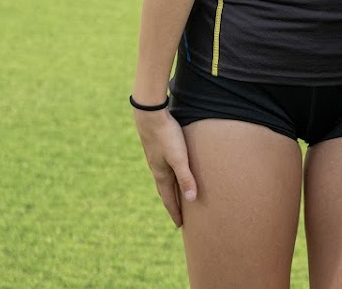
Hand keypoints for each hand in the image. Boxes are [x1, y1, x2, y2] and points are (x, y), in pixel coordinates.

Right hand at [134, 107, 195, 226]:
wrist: (150, 116)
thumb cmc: (167, 137)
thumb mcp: (179, 158)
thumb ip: (186, 178)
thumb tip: (191, 200)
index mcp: (162, 175)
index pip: (169, 199)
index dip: (175, 212)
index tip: (180, 225)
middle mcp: (158, 169)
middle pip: (167, 191)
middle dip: (173, 204)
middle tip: (180, 216)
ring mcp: (158, 159)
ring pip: (166, 179)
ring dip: (172, 190)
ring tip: (178, 196)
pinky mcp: (160, 149)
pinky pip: (167, 168)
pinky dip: (172, 176)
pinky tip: (176, 171)